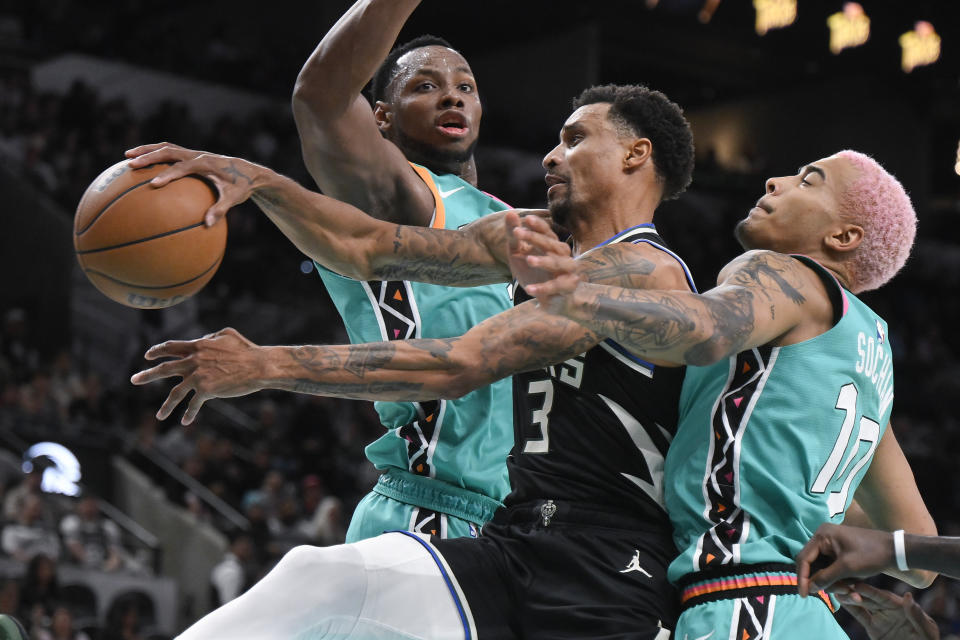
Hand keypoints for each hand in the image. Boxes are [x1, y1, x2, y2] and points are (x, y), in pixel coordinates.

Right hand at [125, 142, 260, 225]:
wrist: (249, 172)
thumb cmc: (241, 186)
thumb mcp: (234, 198)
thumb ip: (221, 210)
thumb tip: (207, 224)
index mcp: (206, 163)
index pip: (183, 168)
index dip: (168, 175)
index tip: (153, 184)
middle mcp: (198, 155)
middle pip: (169, 151)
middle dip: (149, 157)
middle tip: (131, 164)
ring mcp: (193, 153)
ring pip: (166, 147)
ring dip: (147, 150)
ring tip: (127, 156)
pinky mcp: (191, 156)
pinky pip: (170, 152)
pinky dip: (155, 154)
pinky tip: (142, 163)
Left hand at [130, 327, 266, 424]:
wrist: (258, 365)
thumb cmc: (247, 350)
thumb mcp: (227, 335)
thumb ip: (211, 336)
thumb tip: (203, 339)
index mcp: (198, 346)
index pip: (171, 347)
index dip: (157, 351)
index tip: (148, 356)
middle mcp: (194, 360)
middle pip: (165, 369)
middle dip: (147, 375)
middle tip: (134, 379)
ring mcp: (198, 375)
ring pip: (175, 392)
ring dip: (166, 405)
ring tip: (159, 416)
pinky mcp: (207, 390)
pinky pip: (194, 404)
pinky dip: (189, 413)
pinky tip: (185, 422)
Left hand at [505, 211, 578, 310]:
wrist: (548, 299)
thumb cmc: (533, 272)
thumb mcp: (518, 252)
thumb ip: (515, 235)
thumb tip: (510, 213)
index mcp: (553, 244)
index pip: (547, 231)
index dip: (538, 225)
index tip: (525, 219)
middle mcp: (564, 256)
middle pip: (552, 244)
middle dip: (536, 238)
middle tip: (518, 233)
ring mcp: (567, 272)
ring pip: (559, 263)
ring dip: (544, 261)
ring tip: (528, 260)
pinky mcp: (566, 288)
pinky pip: (556, 287)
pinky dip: (543, 288)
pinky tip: (529, 289)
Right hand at [797, 523, 895, 594]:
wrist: (894, 550)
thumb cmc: (871, 555)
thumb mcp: (847, 568)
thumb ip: (825, 578)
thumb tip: (809, 588)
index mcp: (822, 536)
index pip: (804, 559)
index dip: (802, 578)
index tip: (803, 595)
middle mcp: (822, 537)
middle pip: (811, 563)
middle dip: (821, 580)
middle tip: (834, 592)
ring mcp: (830, 543)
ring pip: (821, 567)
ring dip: (831, 580)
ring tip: (848, 588)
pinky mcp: (838, 550)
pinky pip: (830, 566)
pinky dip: (837, 577)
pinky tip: (849, 583)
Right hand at [839, 583, 938, 639]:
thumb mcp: (927, 631)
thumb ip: (917, 615)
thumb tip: (908, 596)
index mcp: (902, 607)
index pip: (883, 597)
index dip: (870, 591)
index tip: (856, 585)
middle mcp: (890, 609)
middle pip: (869, 597)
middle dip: (853, 590)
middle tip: (838, 583)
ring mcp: (881, 618)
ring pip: (862, 604)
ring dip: (848, 597)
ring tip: (834, 589)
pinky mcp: (874, 628)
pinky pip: (860, 616)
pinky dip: (850, 608)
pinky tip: (839, 599)